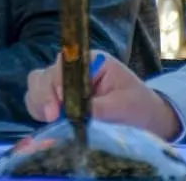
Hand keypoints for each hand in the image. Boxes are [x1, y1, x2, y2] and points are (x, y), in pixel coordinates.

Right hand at [26, 51, 180, 140]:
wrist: (148, 118)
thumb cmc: (139, 107)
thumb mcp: (123, 106)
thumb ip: (97, 108)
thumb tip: (72, 116)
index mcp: (90, 61)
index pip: (62, 66)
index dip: (55, 85)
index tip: (57, 108)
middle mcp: (73, 70)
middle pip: (43, 75)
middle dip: (43, 96)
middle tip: (52, 118)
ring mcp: (64, 84)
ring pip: (36, 87)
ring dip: (38, 104)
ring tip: (50, 122)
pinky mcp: (60, 100)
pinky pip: (39, 102)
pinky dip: (38, 112)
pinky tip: (49, 123)